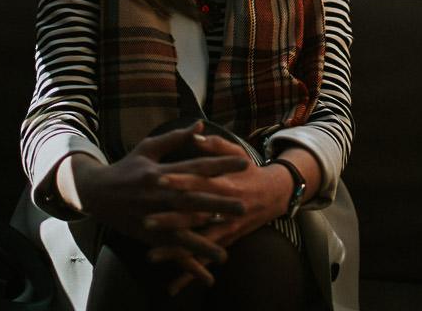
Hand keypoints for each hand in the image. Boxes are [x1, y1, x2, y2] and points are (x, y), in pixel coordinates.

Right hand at [63, 122, 249, 278]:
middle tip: (244, 206)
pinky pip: (171, 250)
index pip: (196, 167)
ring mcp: (152, 217)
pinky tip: (207, 272)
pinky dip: (189, 262)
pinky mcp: (148, 235)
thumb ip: (176, 138)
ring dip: (204, 242)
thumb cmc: (126, 168)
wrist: (96, 193)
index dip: (220, 165)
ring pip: (182, 231)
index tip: (244, 163)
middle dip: (218, 204)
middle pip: (193, 201)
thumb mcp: (148, 148)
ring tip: (227, 246)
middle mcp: (158, 195)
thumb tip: (200, 124)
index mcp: (160, 172)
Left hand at [143, 136, 294, 293]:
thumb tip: (194, 135)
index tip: (157, 179)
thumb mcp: (237, 153)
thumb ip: (215, 145)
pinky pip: (205, 258)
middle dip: (170, 219)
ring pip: (198, 240)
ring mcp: (226, 228)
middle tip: (146, 221)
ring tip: (151, 254)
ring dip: (175, 249)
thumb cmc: (250, 170)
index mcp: (225, 182)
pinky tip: (173, 286)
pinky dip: (190, 272)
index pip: (199, 181)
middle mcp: (225, 207)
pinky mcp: (226, 241)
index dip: (179, 180)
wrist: (275, 195)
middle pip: (194, 214)